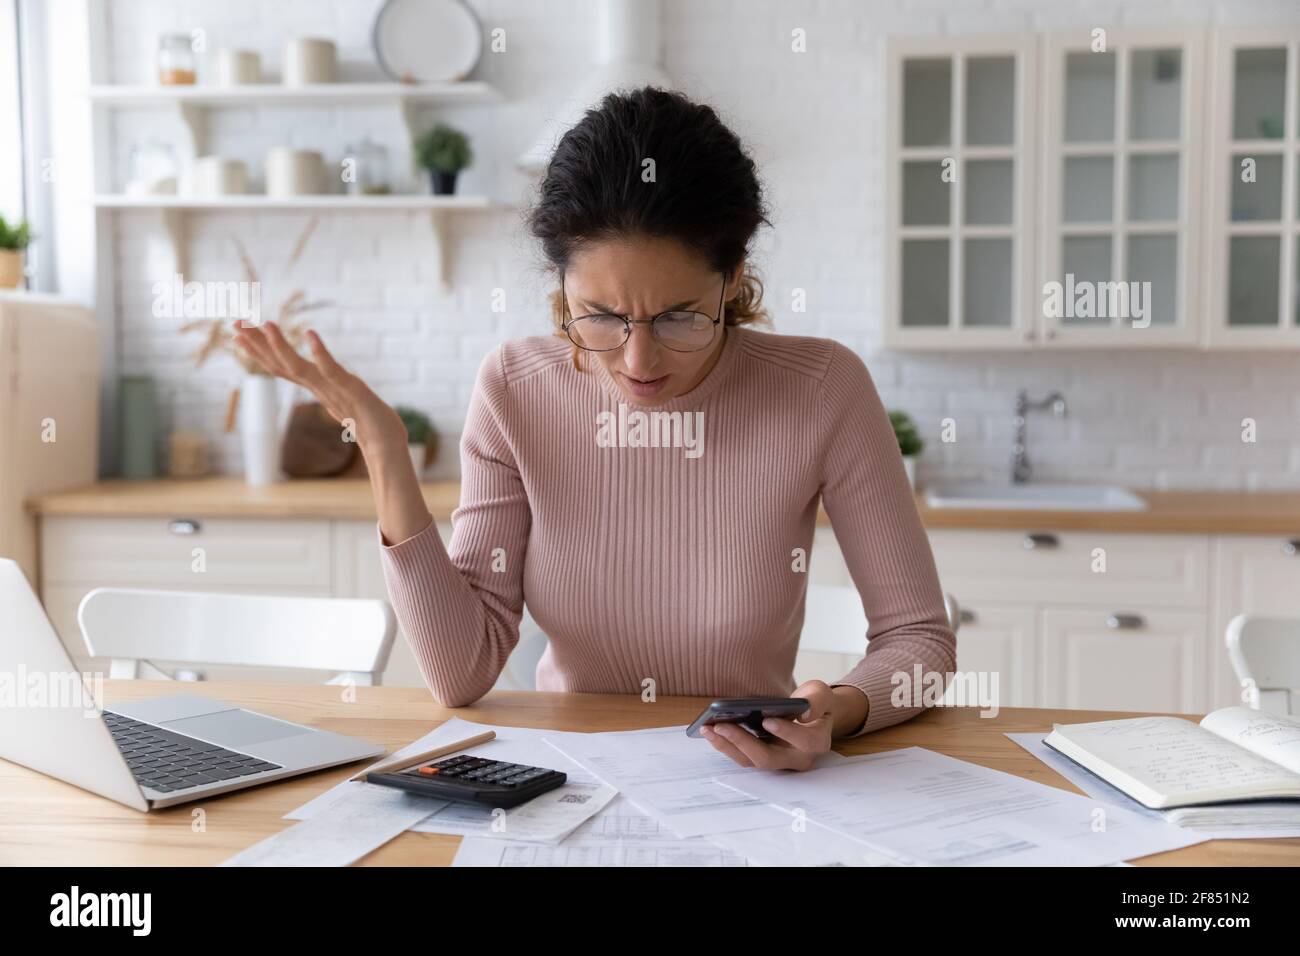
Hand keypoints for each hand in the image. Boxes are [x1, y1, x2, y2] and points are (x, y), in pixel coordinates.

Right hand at [230, 320, 403, 452]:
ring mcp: (333, 390)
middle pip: (281, 365)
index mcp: (317, 388)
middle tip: (235, 324)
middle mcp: (320, 389)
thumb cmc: (371, 426)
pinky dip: (320, 353)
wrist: (388, 448)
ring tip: (267, 324)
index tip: (239, 334)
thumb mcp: (347, 402)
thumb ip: (334, 390)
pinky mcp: (352, 391)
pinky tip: (310, 335)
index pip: (282, 367)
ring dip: (281, 346)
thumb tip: (326, 381)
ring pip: (299, 367)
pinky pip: (332, 371)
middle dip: (258, 345)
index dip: (260, 351)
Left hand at [700, 680, 851, 771]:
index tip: (767, 720)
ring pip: (752, 761)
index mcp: (817, 742)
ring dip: (728, 746)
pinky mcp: (764, 760)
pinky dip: (726, 745)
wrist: (811, 715)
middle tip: (720, 725)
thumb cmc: (814, 703)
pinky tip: (710, 731)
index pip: (804, 741)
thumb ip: (818, 701)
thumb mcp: (821, 695)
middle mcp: (798, 758)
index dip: (786, 733)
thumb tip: (805, 712)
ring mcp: (779, 762)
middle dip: (743, 742)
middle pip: (769, 758)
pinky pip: (743, 757)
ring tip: (707, 728)